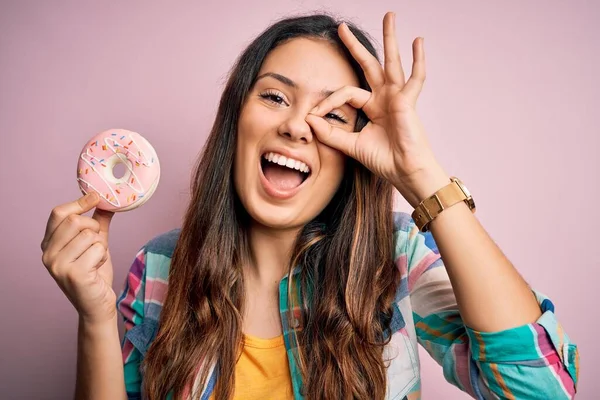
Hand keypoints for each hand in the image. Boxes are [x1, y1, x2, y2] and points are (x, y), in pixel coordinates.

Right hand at [41, 192, 115, 324]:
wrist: (97, 305)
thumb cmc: (95, 274)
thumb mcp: (95, 244)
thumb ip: (97, 223)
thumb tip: (105, 201)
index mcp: (49, 244)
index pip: (59, 213)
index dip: (79, 202)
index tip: (96, 196)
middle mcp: (47, 254)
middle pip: (75, 220)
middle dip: (94, 228)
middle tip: (97, 244)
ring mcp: (58, 265)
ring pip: (89, 235)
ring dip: (101, 246)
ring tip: (95, 261)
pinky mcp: (73, 274)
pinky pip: (97, 249)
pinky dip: (103, 256)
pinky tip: (97, 269)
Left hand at [306, 12, 449, 206]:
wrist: (404, 172)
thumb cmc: (384, 161)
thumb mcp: (350, 146)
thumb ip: (330, 134)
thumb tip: (308, 119)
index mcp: (372, 108)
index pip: (346, 93)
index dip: (328, 102)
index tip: (314, 114)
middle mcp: (385, 98)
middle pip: (368, 66)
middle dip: (354, 47)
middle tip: (341, 28)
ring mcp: (398, 97)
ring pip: (391, 62)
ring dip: (390, 38)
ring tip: (389, 16)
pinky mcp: (407, 101)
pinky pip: (415, 77)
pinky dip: (418, 60)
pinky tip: (417, 41)